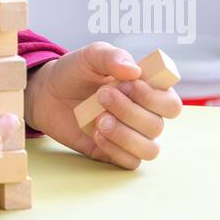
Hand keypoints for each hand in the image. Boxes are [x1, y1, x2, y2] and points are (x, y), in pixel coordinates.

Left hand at [25, 41, 183, 168]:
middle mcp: (145, 115)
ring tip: (99, 119)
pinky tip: (96, 135)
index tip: (128, 84)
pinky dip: (115, 150)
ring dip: (125, 135)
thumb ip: (112, 56)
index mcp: (148, 91)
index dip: (154, 97)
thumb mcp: (91, 56)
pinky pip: (131, 163)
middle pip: (158, 125)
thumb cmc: (76, 72)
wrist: (47, 93)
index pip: (171, 103)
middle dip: (130, 111)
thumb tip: (135, 70)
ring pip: (150, 149)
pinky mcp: (115, 153)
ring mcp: (132, 136)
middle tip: (102, 95)